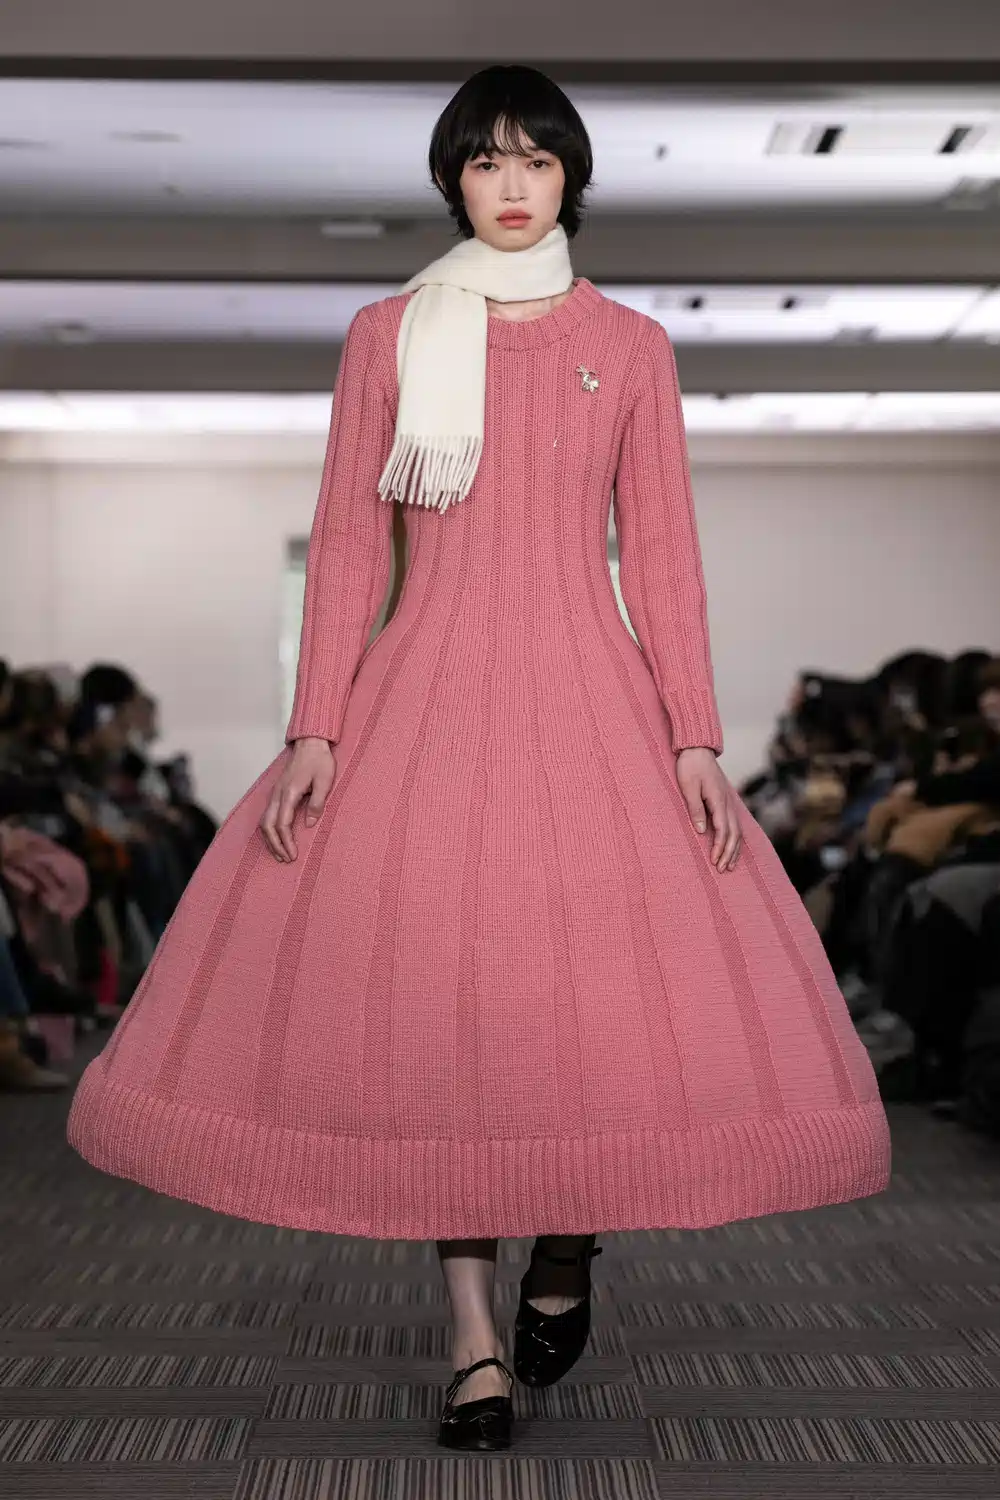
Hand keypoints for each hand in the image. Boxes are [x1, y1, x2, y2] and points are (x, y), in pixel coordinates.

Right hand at [260, 737, 335, 861]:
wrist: (310, 742)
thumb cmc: (320, 760)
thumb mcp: (325, 781)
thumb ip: (317, 803)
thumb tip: (310, 824)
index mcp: (289, 793)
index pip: (282, 824)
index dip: (286, 842)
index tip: (293, 855)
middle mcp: (277, 794)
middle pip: (267, 825)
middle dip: (275, 845)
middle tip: (285, 859)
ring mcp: (275, 793)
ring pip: (264, 821)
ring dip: (270, 839)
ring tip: (279, 854)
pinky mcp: (277, 792)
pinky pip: (267, 814)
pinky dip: (269, 829)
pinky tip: (276, 837)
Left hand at [676, 747, 741, 870]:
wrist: (698, 748)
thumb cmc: (690, 766)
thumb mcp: (688, 786)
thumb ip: (695, 809)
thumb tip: (701, 831)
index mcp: (718, 800)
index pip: (723, 829)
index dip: (720, 847)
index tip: (715, 861)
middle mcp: (728, 802)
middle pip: (734, 833)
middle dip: (729, 853)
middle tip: (722, 869)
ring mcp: (729, 801)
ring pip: (737, 830)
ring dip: (734, 849)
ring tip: (729, 865)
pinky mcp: (726, 801)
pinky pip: (734, 823)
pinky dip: (734, 838)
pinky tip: (732, 847)